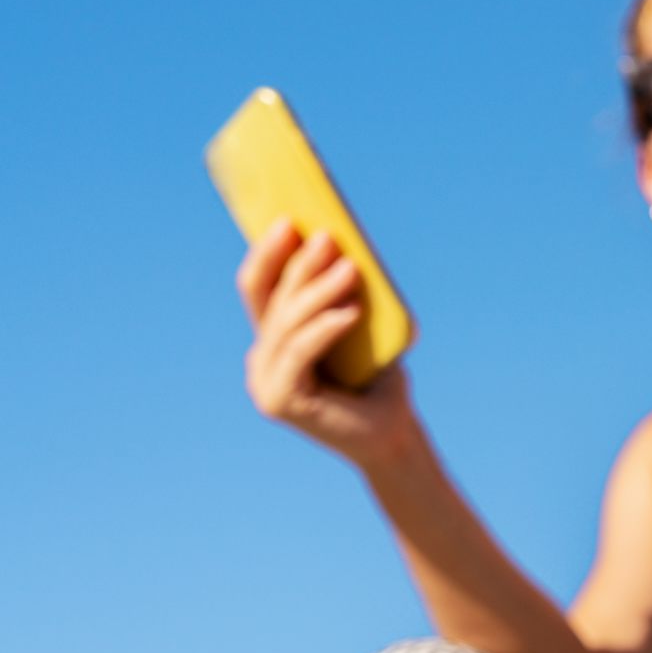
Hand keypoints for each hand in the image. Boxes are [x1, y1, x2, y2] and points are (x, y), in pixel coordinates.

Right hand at [236, 217, 422, 469]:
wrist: (393, 433)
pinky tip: (350, 313)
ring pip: (287, 324)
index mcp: (273, 340)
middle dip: (299, 266)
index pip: (258, 288)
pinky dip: (325, 329)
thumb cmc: (379, 378)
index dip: (268, 253)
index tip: (288, 219)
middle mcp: (261, 360)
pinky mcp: (281, 401)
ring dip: (318, 293)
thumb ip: (342, 295)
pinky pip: (300, 353)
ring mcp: (266, 383)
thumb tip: (345, 246)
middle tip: (328, 237)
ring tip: (350, 269)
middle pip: (272, 301)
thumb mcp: (360, 326)